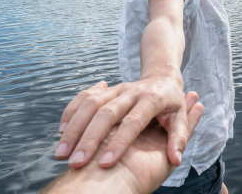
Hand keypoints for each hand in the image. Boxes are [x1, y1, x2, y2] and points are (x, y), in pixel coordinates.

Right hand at [44, 93, 203, 193]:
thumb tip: (176, 159)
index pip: (134, 122)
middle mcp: (132, 92)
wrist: (163, 78)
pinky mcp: (107, 89)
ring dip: (74, 127)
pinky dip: (71, 111)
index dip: (120, 142)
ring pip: (91, 104)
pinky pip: (84, 97)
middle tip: (76, 163)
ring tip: (62, 153)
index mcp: (152, 99)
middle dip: (90, 138)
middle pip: (107, 113)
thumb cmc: (172, 105)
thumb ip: (178, 138)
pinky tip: (61, 131)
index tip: (105, 164)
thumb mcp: (179, 119)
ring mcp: (117, 89)